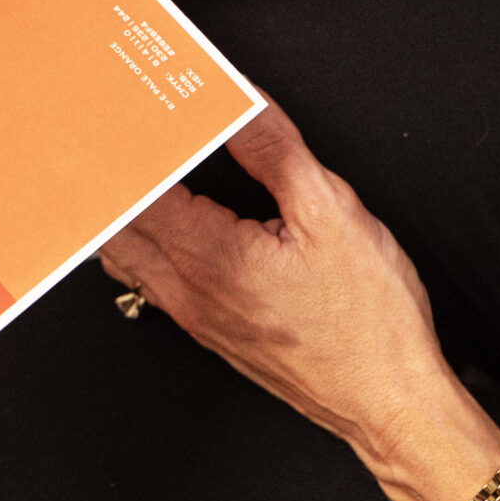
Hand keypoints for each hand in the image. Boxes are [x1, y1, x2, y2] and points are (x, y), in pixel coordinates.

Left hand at [98, 105, 499, 500]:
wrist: (387, 401)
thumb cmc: (369, 320)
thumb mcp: (333, 212)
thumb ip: (275, 149)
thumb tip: (240, 99)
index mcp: (212, 257)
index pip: (139, 186)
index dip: (131, 140)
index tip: (135, 106)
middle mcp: (188, 292)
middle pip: (113, 222)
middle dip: (112, 171)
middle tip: (122, 127)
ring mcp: (193, 316)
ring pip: (124, 253)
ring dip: (119, 208)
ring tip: (136, 164)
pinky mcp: (209, 330)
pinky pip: (148, 279)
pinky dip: (141, 239)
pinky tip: (163, 218)